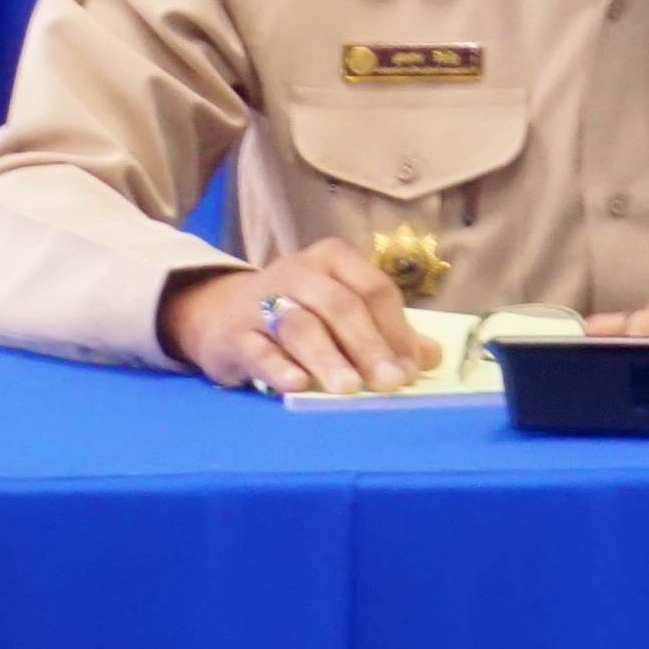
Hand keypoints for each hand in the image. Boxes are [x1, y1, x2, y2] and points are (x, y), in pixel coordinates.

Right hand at [160, 242, 429, 394]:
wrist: (218, 313)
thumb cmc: (295, 311)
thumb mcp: (339, 311)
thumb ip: (384, 330)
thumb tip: (430, 357)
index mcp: (332, 260)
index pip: (373, 289)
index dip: (396, 329)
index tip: (411, 369)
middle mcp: (297, 273)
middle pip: (339, 305)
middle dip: (368, 345)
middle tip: (390, 383)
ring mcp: (261, 301)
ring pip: (300, 325)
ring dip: (327, 357)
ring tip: (349, 388)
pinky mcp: (234, 334)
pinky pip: (258, 350)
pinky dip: (278, 367)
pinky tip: (298, 385)